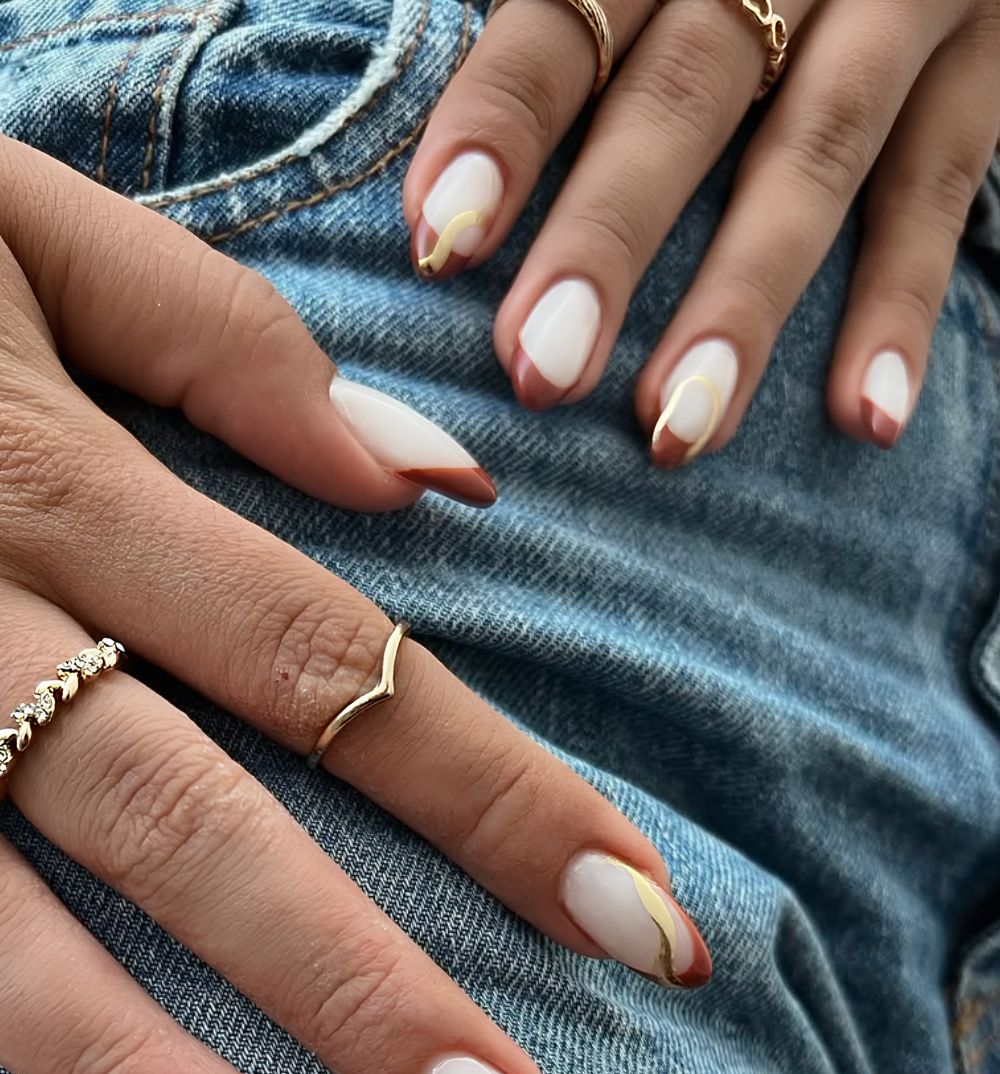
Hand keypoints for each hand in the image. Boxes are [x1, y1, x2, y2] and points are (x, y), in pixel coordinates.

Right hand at [0, 138, 709, 1073]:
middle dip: (373, 1004)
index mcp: (50, 475)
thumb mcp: (28, 233)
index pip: (334, 664)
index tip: (650, 929)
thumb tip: (444, 487)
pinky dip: (19, 1063)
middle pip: (201, 829)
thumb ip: (226, 348)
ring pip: (17, 935)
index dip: (502, 800)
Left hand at [404, 0, 999, 458]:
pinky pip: (943, 185)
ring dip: (742, 301)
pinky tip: (865, 416)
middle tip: (541, 370)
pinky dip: (904, 304)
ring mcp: (896, 2)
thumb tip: (436, 190)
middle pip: (683, 94)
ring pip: (815, 152)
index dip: (503, 126)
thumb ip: (571, 36)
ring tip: (674, 431)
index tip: (440, 243)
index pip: (566, 13)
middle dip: (608, 239)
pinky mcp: (985, 63)